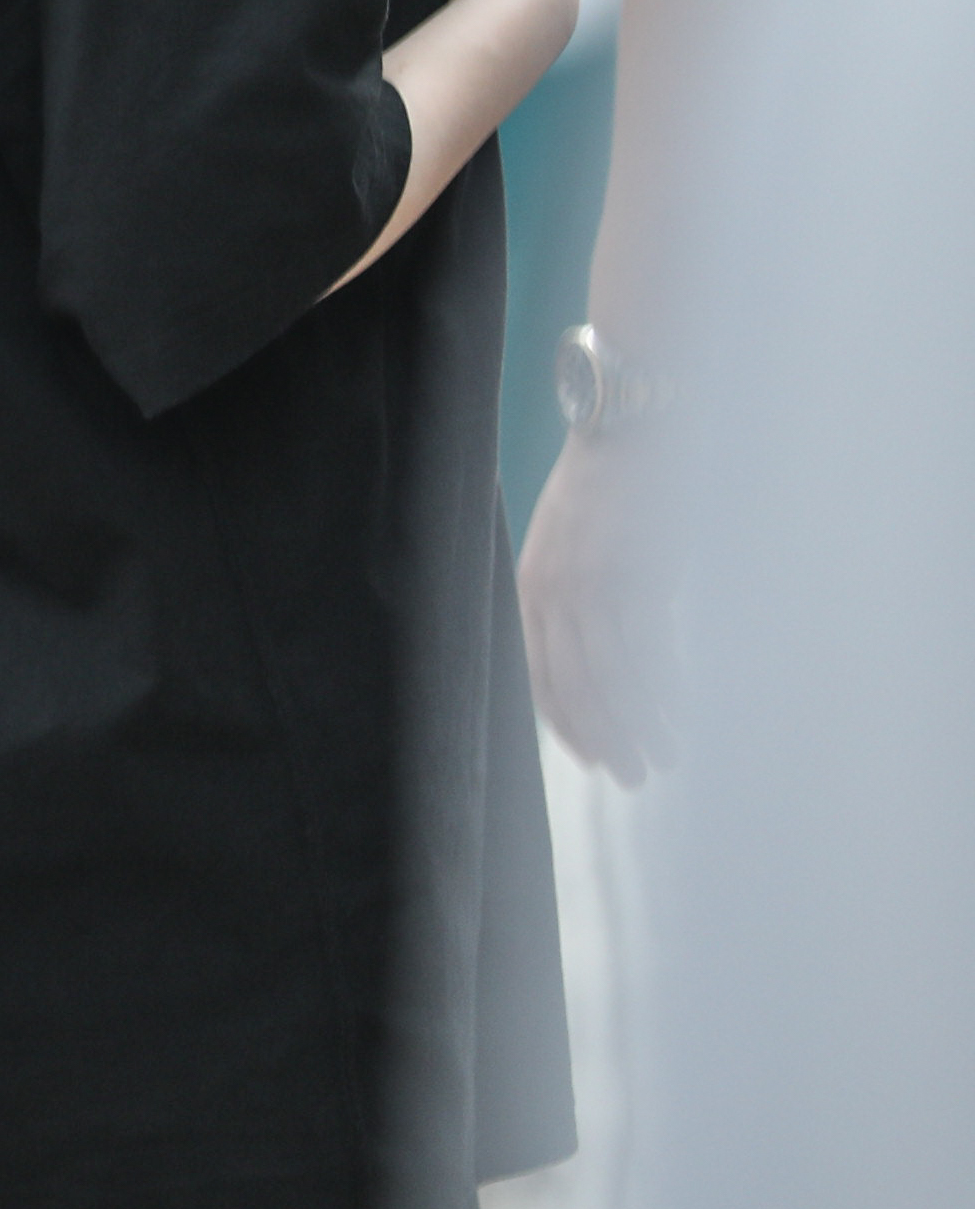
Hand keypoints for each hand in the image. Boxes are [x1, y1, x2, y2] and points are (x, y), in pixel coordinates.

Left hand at [520, 426, 677, 783]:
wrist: (629, 431)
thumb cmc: (602, 492)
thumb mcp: (562, 546)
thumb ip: (565, 599)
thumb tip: (589, 662)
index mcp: (529, 588)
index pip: (539, 676)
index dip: (567, 724)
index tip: (592, 758)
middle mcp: (552, 592)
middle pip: (576, 687)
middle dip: (605, 738)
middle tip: (633, 777)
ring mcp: (594, 584)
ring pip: (615, 676)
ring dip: (641, 724)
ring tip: (664, 758)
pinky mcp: (637, 575)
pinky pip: (650, 648)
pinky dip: (664, 687)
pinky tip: (678, 714)